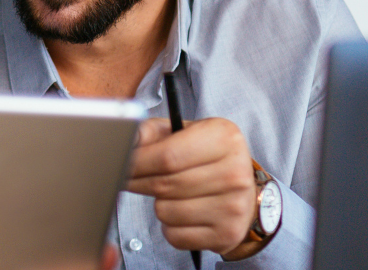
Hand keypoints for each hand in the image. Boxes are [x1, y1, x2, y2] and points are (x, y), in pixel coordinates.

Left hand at [123, 117, 256, 254]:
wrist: (245, 192)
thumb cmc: (207, 159)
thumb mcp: (185, 133)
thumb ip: (153, 132)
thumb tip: (128, 137)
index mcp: (224, 138)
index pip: (167, 157)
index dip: (136, 163)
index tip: (122, 165)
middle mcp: (234, 172)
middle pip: (164, 185)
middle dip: (138, 183)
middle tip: (131, 180)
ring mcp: (233, 206)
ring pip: (166, 212)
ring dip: (158, 205)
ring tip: (171, 195)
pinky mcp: (227, 233)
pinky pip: (175, 235)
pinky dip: (170, 227)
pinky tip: (183, 214)